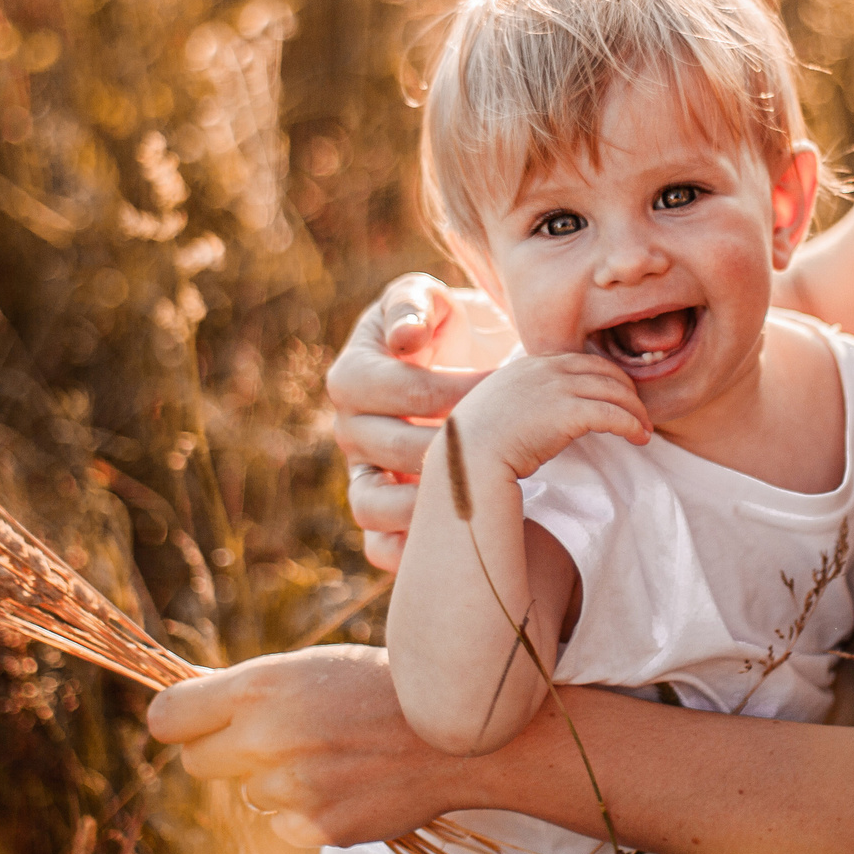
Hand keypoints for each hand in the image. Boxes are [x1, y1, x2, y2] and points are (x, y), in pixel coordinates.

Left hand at [146, 646, 474, 845]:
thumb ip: (250, 688)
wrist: (459, 732)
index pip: (168, 717)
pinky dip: (305, 809)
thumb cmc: (382, 687)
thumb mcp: (313, 667)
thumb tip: (188, 696)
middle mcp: (266, 738)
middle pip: (197, 762)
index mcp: (261, 687)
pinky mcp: (316, 829)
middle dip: (224, 752)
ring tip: (330, 754)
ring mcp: (291, 788)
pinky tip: (346, 783)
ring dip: (275, 780)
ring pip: (248, 793)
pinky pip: (283, 823)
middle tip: (269, 738)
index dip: (180, 719)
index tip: (195, 721)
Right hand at [327, 275, 519, 568]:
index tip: (503, 382)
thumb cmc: (446, 328)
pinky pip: (378, 546)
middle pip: (385, 447)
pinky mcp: (381, 509)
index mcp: (352, 374)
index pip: (395, 388)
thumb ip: (412, 306)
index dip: (450, 388)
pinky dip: (408, 551)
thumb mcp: (429, 302)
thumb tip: (404, 340)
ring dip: (422, 504)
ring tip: (477, 491)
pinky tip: (455, 541)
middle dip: (449, 444)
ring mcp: (362, 473)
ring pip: (370, 504)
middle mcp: (349, 428)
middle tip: (504, 439)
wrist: (463, 368)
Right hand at [444, 354, 651, 491]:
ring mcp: (558, 387)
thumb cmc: (477, 443)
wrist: (469, 456)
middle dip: (627, 390)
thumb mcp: (498, 408)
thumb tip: (536, 416)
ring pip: (615, 390)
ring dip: (636, 410)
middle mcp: (546, 369)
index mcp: (530, 365)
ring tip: (645, 429)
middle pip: (604, 370)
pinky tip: (640, 437)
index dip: (605, 377)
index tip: (617, 396)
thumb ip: (520, 401)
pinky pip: (614, 414)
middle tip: (639, 412)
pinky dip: (632, 425)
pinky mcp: (568, 412)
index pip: (581, 361)